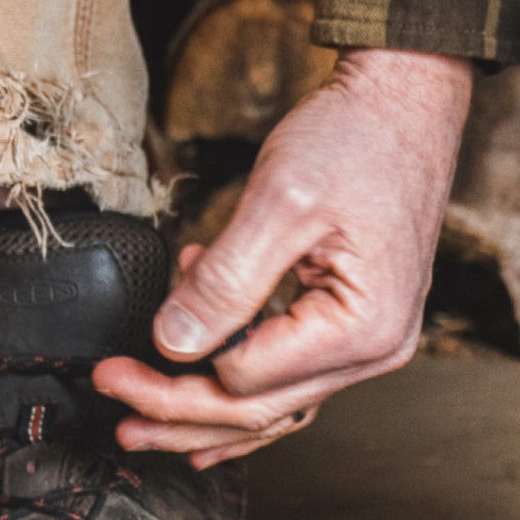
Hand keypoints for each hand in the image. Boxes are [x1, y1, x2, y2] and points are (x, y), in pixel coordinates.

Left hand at [94, 48, 472, 465]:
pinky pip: (292, 376)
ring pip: (274, 405)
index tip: (115, 365)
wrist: (405, 101)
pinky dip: (240, 382)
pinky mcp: (357, 325)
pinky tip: (198, 384)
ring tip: (142, 419)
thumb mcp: (280, 201)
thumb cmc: (357, 138)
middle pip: (259, 410)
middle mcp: (377, 349)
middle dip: (178, 411)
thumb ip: (225, 281)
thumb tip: (173, 344)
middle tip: (113, 398)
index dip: (174, 378)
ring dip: (205, 412)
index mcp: (363, 328)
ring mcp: (372, 341)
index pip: (246, 383)